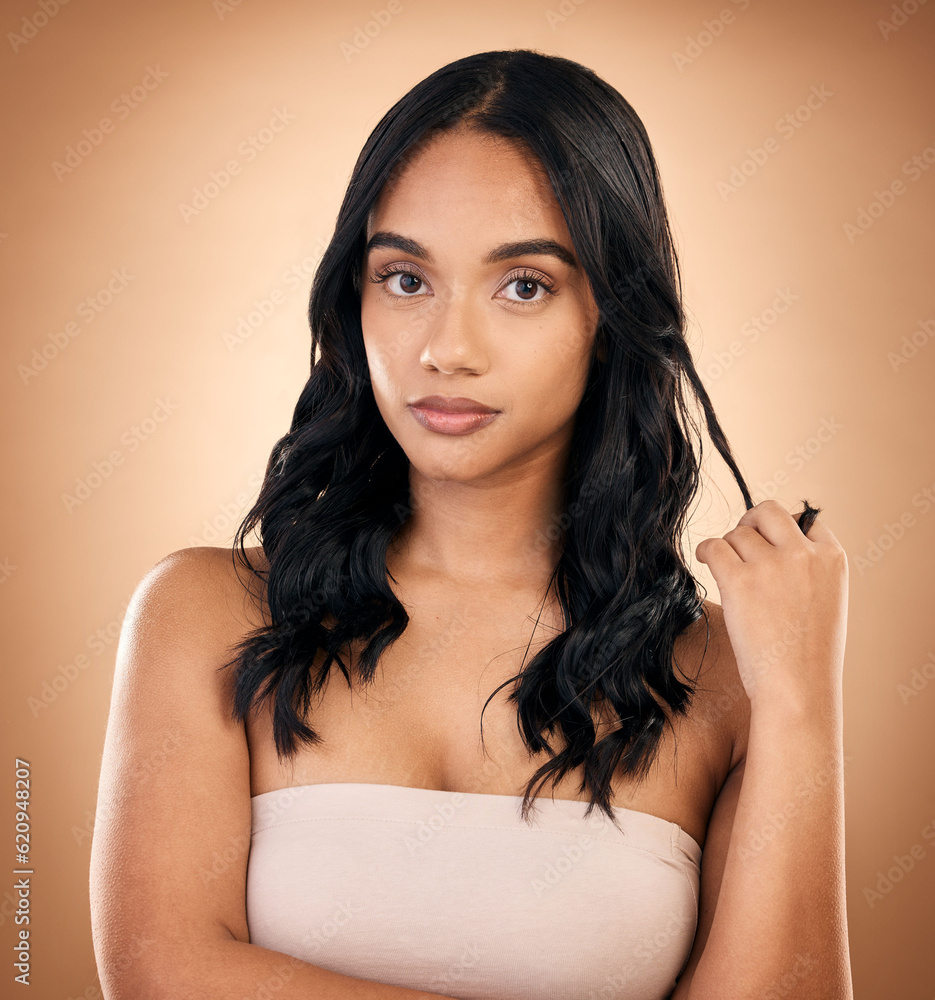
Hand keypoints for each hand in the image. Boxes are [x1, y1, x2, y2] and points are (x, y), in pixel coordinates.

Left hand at [694, 498, 847, 713]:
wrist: (798, 689)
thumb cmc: (810, 658)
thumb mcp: (828, 603)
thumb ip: (810, 571)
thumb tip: (776, 548)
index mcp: (832, 558)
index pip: (806, 520)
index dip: (784, 530)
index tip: (772, 544)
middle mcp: (803, 554)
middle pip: (768, 512)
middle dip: (752, 522)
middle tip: (742, 541)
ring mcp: (771, 564)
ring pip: (737, 534)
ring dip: (729, 548)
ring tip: (727, 568)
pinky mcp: (739, 580)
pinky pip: (714, 547)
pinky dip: (706, 551)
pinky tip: (706, 559)